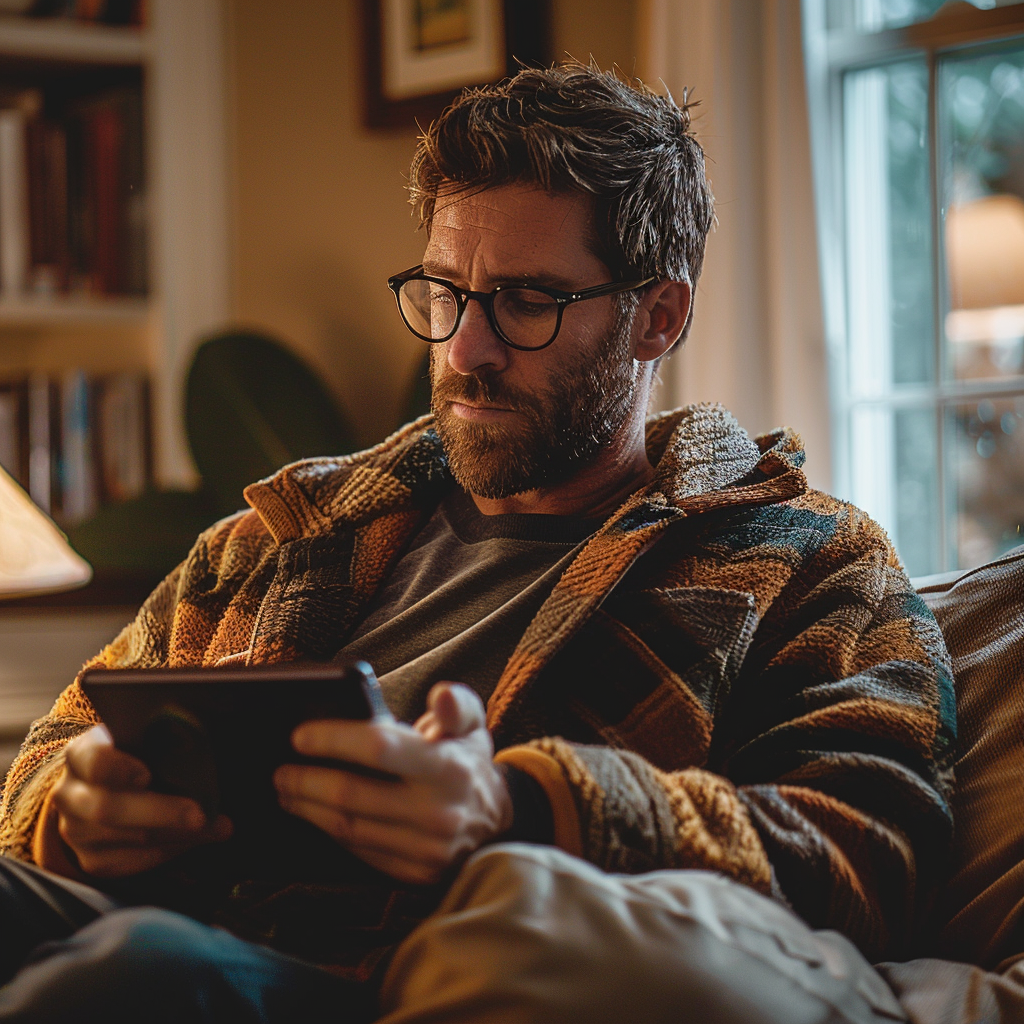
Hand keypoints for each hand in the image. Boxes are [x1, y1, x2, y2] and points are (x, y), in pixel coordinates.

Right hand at [51, 724, 232, 877]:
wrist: (105, 788)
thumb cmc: (135, 755)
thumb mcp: (140, 741)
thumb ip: (161, 745)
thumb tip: (202, 755)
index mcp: (81, 755)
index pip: (94, 761)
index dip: (119, 768)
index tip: (147, 774)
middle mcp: (70, 795)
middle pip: (108, 808)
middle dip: (160, 813)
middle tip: (201, 815)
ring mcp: (76, 832)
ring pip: (127, 839)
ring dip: (178, 835)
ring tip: (215, 827)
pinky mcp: (93, 861)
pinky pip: (134, 862)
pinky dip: (171, 850)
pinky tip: (197, 839)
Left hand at [274, 682, 512, 883]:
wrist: (497, 821)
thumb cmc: (467, 761)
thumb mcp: (471, 724)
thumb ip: (457, 704)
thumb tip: (441, 694)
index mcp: (447, 768)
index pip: (379, 748)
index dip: (334, 740)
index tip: (300, 735)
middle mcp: (437, 812)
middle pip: (351, 795)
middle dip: (305, 781)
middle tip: (280, 769)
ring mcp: (425, 849)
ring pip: (348, 828)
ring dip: (307, 808)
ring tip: (286, 790)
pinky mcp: (415, 874)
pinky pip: (359, 851)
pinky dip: (329, 831)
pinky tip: (313, 814)